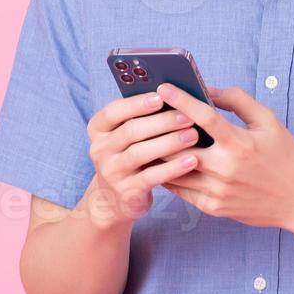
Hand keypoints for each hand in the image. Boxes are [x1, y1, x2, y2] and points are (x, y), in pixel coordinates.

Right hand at [84, 92, 203, 229]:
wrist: (116, 198)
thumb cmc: (131, 154)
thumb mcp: (129, 136)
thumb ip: (144, 118)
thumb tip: (176, 96)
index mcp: (98, 129)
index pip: (113, 111)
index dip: (137, 103)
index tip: (162, 96)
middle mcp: (100, 149)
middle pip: (131, 131)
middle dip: (162, 122)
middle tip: (189, 116)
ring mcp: (111, 172)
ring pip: (140, 153)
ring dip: (169, 142)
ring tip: (194, 135)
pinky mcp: (126, 192)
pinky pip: (151, 177)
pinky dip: (173, 168)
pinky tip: (192, 161)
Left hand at [155, 83, 293, 232]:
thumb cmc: (285, 156)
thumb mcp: (269, 122)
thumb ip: (238, 101)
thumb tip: (209, 91)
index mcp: (240, 143)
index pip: (203, 117)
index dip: (180, 100)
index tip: (163, 87)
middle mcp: (226, 168)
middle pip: (178, 146)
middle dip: (159, 130)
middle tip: (146, 117)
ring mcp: (217, 191)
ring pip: (173, 171)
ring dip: (158, 155)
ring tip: (146, 140)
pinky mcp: (214, 207)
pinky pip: (181, 191)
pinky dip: (168, 175)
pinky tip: (162, 164)